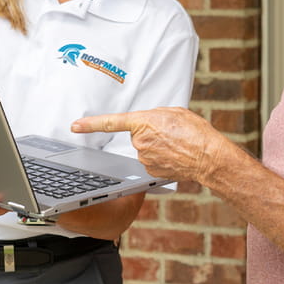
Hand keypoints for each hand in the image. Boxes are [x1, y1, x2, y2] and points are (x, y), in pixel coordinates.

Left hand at [71, 107, 224, 182]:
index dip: (90, 124)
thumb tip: (151, 123)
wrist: (208, 156)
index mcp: (143, 121)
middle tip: (170, 133)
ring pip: (144, 149)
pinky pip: (151, 161)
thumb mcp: (175, 112)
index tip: (75, 126)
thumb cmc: (195, 132)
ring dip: (157, 146)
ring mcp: (144, 158)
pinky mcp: (149, 171)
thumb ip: (156, 115)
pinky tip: (174, 157)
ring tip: (176, 145)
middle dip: (150, 133)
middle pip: (137, 135)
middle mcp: (139, 141)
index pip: (111, 122)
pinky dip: (161, 158)